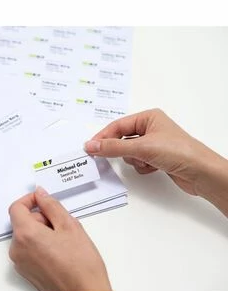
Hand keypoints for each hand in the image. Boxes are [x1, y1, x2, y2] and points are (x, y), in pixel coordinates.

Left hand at [8, 186, 112, 290]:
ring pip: (27, 236)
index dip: (30, 200)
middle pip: (22, 222)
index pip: (16, 207)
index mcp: (25, 235)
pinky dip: (41, 244)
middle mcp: (17, 249)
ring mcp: (20, 263)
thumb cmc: (81, 265)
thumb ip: (51, 206)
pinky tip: (60, 251)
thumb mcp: (69, 226)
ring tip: (64, 240)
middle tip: (62, 224)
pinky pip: (29, 249)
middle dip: (40, 218)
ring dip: (42, 231)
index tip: (42, 200)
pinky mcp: (26, 272)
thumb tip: (40, 194)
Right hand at [84, 108, 224, 196]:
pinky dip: (142, 166)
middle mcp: (151, 128)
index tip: (90, 148)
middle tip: (107, 156)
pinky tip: (153, 168)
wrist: (201, 173)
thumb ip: (113, 147)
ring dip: (134, 159)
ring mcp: (154, 144)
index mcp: (149, 117)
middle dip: (121, 150)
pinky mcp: (157, 158)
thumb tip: (91, 146)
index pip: (118, 126)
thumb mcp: (141, 148)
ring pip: (129, 152)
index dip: (103, 137)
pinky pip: (138, 161)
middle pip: (122, 139)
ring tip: (146, 161)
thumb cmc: (178, 152)